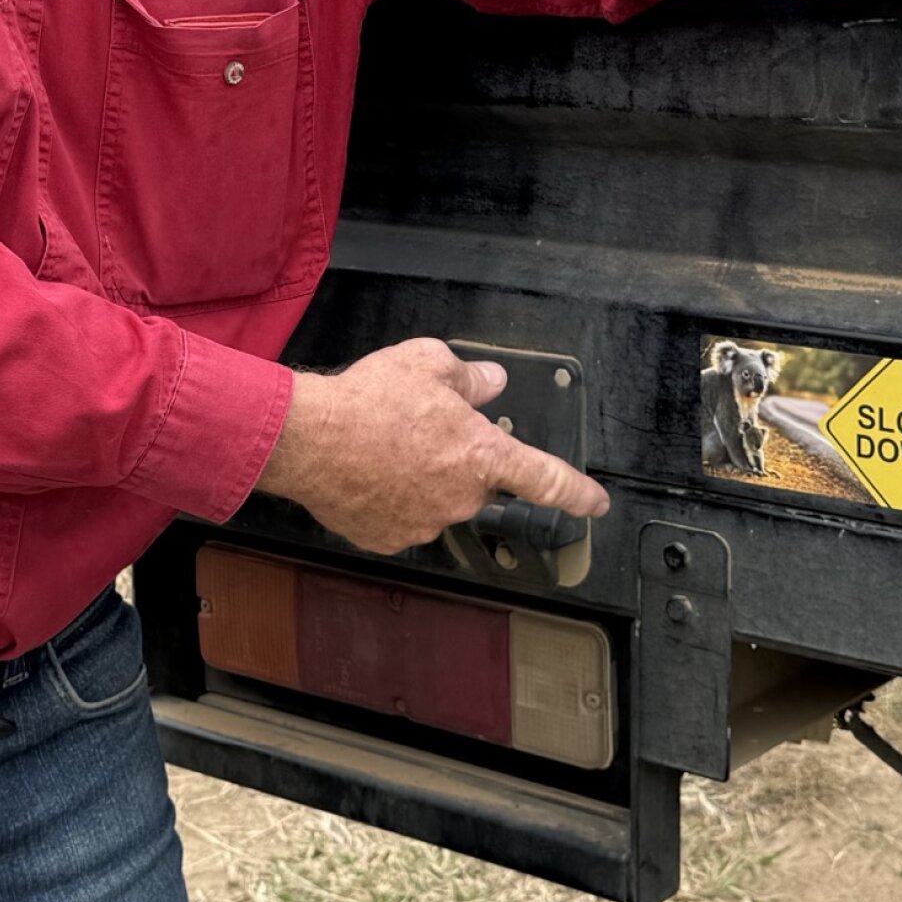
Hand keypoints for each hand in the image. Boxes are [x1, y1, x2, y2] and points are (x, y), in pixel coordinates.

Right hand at [255, 339, 612, 554]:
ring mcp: (424, 524)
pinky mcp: (387, 539)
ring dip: (421, 479)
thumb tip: (493, 383)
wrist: (307, 439)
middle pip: (476, 483)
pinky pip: (400, 518)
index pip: (546, 479)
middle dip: (457, 459)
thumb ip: (469, 378)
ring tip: (383, 447)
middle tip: (419, 430)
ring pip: (436, 501)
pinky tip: (367, 472)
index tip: (595, 504)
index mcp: (482, 456)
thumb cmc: (369, 398)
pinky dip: (390, 498)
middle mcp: (461, 498)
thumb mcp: (428, 363)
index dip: (576, 493)